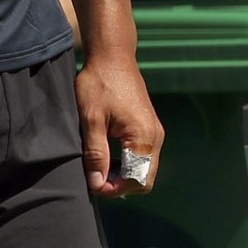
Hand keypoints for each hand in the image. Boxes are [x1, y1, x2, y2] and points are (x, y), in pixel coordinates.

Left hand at [75, 53, 163, 196]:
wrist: (113, 58)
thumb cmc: (100, 85)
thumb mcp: (91, 120)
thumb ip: (96, 154)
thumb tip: (97, 184)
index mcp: (143, 136)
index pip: (136, 180)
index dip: (114, 189)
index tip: (93, 183)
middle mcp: (155, 137)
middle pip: (144, 179)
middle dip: (120, 185)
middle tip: (95, 178)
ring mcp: (155, 132)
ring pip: (144, 169)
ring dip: (123, 175)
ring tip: (99, 167)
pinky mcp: (150, 128)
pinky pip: (143, 157)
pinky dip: (127, 164)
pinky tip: (108, 156)